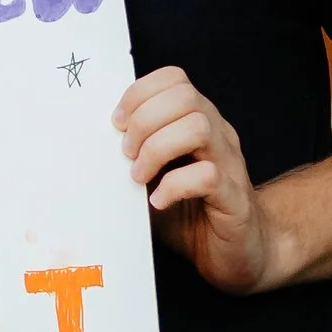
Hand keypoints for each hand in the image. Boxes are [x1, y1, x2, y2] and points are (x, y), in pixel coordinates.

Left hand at [114, 65, 284, 295]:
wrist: (237, 253)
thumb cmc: (191, 214)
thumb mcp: (154, 179)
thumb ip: (133, 158)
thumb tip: (93, 146)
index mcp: (198, 122)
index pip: (174, 79)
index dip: (139, 94)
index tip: (117, 125)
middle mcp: (217, 135)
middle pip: (185, 96)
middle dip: (145, 121)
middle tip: (128, 155)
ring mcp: (229, 164)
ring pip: (198, 127)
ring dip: (158, 149)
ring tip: (140, 176)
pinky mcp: (234, 197)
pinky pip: (207, 175)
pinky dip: (174, 186)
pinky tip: (159, 201)